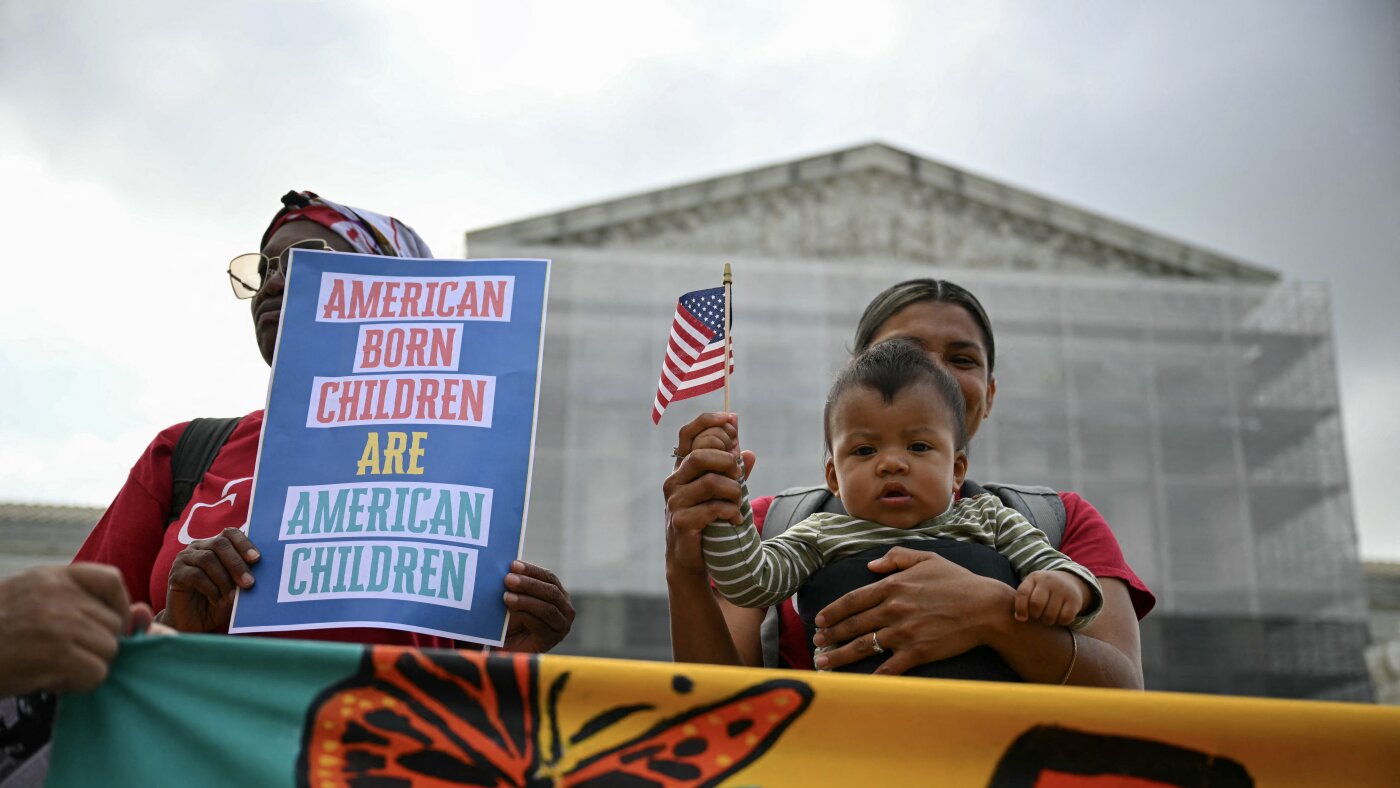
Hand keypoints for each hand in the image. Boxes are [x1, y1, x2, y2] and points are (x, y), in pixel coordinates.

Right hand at [0, 563, 131, 694]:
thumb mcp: (31, 599)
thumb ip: (78, 603)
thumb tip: (137, 615)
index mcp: (52, 576)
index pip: (112, 580)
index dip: (117, 608)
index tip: (107, 627)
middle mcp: (59, 594)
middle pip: (113, 624)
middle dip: (95, 645)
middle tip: (62, 655)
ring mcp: (59, 623)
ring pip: (109, 651)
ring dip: (87, 666)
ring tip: (52, 666)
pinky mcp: (57, 654)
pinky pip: (96, 674)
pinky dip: (79, 684)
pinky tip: (51, 680)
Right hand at [160, 526, 259, 632]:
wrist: (195, 624)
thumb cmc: (220, 602)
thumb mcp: (237, 588)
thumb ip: (246, 576)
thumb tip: (265, 570)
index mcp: (216, 545)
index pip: (230, 534)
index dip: (244, 544)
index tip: (257, 559)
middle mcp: (199, 547)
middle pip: (219, 544)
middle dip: (236, 563)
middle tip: (249, 583)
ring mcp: (185, 559)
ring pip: (207, 559)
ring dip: (224, 579)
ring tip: (232, 597)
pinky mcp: (176, 574)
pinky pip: (195, 575)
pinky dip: (211, 589)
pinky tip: (218, 601)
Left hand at [501, 561, 574, 652]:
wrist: (507, 648)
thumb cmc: (513, 620)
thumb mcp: (516, 598)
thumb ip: (516, 585)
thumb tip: (508, 569)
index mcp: (559, 594)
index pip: (549, 577)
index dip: (532, 570)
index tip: (514, 565)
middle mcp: (565, 609)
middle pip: (551, 592)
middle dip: (528, 584)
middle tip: (508, 579)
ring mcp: (561, 626)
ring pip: (547, 609)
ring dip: (525, 601)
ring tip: (506, 596)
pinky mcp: (551, 641)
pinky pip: (541, 626)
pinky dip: (526, 616)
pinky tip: (512, 611)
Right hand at [663, 412, 755, 576]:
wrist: (691, 557)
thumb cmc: (707, 519)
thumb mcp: (721, 493)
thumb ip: (733, 473)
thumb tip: (749, 451)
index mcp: (682, 468)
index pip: (688, 434)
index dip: (709, 422)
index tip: (732, 421)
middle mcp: (674, 480)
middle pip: (700, 455)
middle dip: (727, 460)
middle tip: (739, 474)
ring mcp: (675, 501)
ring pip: (710, 482)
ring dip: (734, 490)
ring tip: (740, 501)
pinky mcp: (681, 521)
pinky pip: (713, 508)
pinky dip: (731, 512)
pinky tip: (735, 519)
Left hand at [810, 546, 1010, 674]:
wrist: (985, 608)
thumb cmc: (958, 581)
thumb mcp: (927, 559)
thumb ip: (896, 557)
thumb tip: (871, 565)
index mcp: (893, 585)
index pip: (853, 599)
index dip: (833, 611)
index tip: (820, 620)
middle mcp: (894, 608)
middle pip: (853, 625)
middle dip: (831, 636)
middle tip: (817, 644)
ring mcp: (905, 631)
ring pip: (864, 646)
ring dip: (840, 656)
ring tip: (824, 663)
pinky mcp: (918, 652)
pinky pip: (889, 667)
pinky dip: (872, 676)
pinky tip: (858, 682)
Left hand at [1015, 570, 1088, 625]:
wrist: (1069, 582)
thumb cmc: (1043, 590)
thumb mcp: (1032, 588)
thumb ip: (1022, 600)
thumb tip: (1020, 618)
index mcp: (1034, 578)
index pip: (1023, 593)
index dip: (1020, 608)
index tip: (1021, 618)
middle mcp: (1048, 581)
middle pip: (1036, 605)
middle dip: (1035, 616)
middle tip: (1038, 616)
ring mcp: (1062, 589)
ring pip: (1050, 615)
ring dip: (1047, 621)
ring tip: (1047, 617)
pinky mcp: (1074, 599)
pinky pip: (1064, 618)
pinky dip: (1061, 622)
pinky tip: (1059, 617)